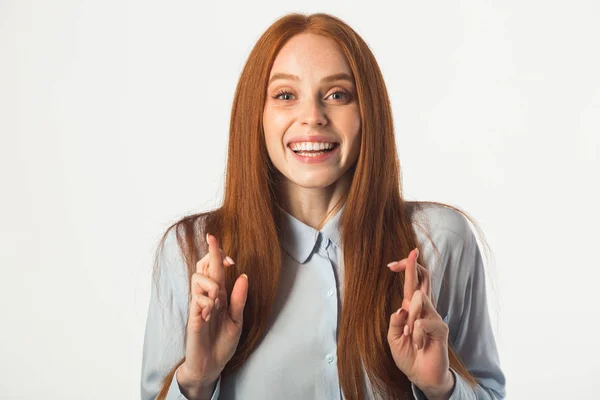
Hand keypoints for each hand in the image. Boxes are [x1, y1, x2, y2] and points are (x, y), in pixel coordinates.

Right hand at [179, 233, 248, 388]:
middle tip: (228, 261)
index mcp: (220, 295)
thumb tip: (243, 275)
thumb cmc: (223, 343)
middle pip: (203, 266)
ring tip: (218, 302)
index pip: (216, 269)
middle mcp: (208, 297)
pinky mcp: (192, 317)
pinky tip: (209, 315)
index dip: (217, 254)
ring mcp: (198, 306)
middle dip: (212, 256)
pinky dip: (206, 303)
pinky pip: (197, 300)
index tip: (218, 243)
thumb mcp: (237, 320)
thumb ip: (239, 299)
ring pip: (197, 278)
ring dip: (212, 285)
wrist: (211, 365)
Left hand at [386, 248, 453, 398]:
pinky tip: (419, 345)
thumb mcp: (393, 338)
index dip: (406, 269)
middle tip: (404, 257)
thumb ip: (394, 322)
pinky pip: (422, 322)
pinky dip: (416, 334)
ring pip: (419, 300)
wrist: (421, 376)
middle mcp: (425, 309)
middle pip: (424, 279)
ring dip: (409, 317)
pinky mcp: (441, 329)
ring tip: (409, 335)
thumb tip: (401, 308)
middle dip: (412, 267)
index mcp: (412, 309)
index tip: (392, 263)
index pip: (412, 283)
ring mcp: (434, 317)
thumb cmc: (408, 355)